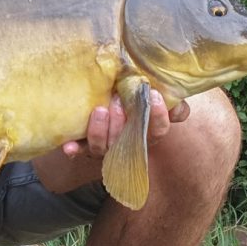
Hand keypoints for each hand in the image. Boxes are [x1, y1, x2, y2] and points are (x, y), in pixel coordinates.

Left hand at [61, 88, 188, 158]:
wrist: (107, 96)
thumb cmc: (134, 97)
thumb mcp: (152, 95)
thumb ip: (170, 100)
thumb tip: (178, 106)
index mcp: (147, 132)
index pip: (158, 131)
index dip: (158, 117)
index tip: (154, 95)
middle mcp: (127, 144)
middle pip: (128, 142)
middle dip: (124, 123)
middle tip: (118, 101)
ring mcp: (106, 146)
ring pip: (104, 148)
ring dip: (101, 132)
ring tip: (99, 111)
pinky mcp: (85, 145)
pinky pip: (80, 150)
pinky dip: (75, 149)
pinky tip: (69, 146)